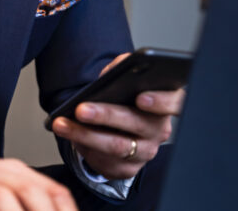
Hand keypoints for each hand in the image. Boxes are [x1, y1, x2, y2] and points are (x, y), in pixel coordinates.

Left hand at [52, 53, 184, 179]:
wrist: (117, 126)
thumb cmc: (123, 98)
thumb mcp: (124, 79)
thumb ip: (122, 68)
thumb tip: (113, 68)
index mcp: (166, 103)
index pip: (175, 103)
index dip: (161, 101)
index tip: (140, 97)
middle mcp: (159, 129)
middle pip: (136, 124)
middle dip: (105, 115)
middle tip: (82, 109)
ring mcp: (146, 152)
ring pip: (116, 146)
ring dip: (85, 134)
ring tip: (62, 123)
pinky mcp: (129, 169)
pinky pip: (106, 163)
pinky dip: (84, 149)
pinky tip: (70, 137)